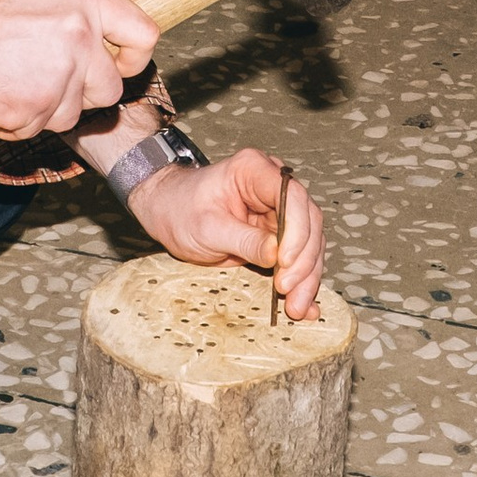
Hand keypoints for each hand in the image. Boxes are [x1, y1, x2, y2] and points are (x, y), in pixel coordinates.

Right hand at [0, 0, 158, 140]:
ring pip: (73, 114)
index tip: (120, 67)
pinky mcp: (35, 109)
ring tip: (14, 81)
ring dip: (47, 108)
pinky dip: (19, 121)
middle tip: (46, 80)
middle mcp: (80, 36)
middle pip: (110, 89)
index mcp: (84, 1)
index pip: (144, 35)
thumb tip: (113, 46)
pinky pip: (39, 128)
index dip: (135, 59)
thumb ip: (82, 20)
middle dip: (83, 94)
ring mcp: (59, 75)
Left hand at [126, 147, 328, 320]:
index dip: (296, 230)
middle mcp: (274, 186)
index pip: (292, 195)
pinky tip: (308, 306)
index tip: (284, 261)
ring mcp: (279, 210)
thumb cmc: (180, 209)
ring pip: (309, 243)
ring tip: (298, 307)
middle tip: (288, 290)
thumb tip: (277, 256)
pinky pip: (298, 257)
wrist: (168, 212)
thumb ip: (244, 241)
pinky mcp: (279, 234)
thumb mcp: (207, 228)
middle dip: (303, 260)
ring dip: (306, 276)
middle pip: (308, 222)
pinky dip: (302, 281)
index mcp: (255, 170)